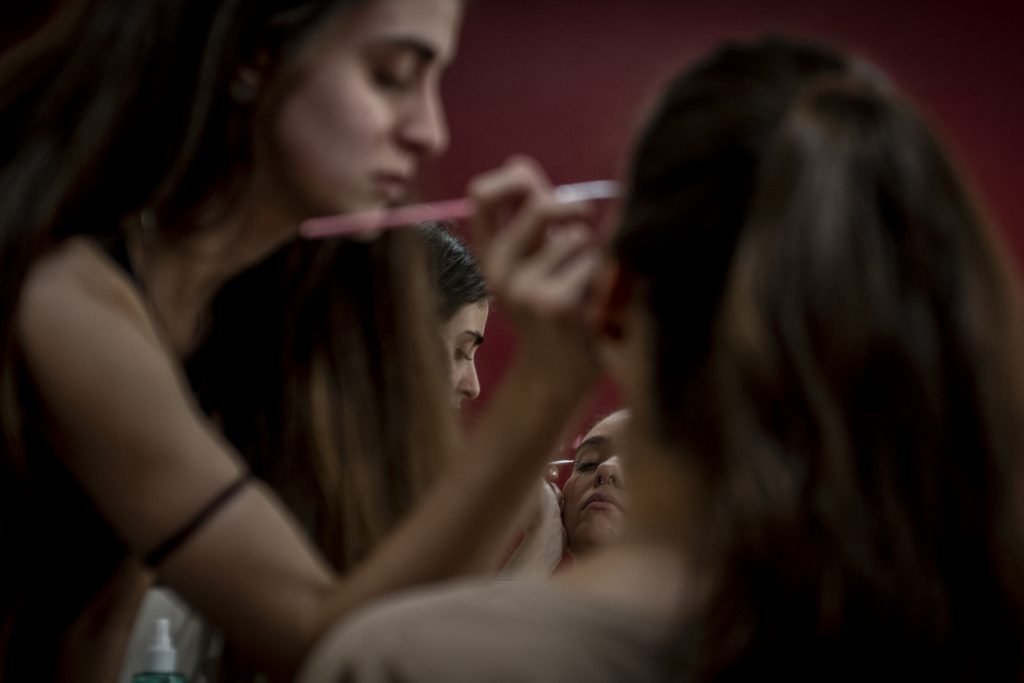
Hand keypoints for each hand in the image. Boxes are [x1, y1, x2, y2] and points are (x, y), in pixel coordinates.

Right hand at [468, 157, 601, 389]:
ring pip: (574, 236)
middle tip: (589, 220)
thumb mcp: (534, 261)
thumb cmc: (557, 309)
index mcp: (490, 258)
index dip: (510, 178)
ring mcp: (525, 289)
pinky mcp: (555, 303)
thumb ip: (530, 216)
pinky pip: (593, 262)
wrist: (559, 374)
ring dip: (593, 252)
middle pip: (538, 206)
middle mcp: (499, 272)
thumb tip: (518, 162)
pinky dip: (605, 275)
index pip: (481, 196)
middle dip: (571, 208)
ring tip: (590, 285)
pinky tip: (597, 302)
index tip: (535, 185)